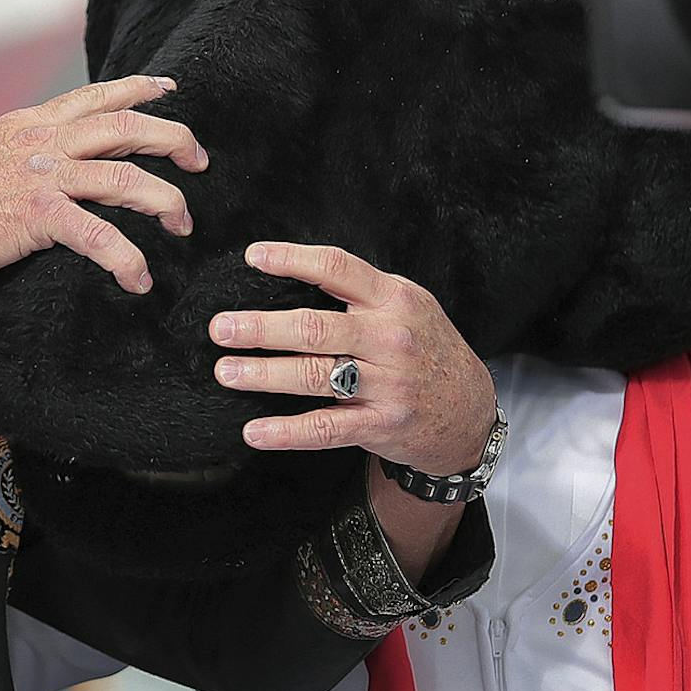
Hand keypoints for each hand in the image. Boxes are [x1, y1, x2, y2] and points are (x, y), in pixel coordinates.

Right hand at [0, 76, 206, 293]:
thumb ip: (26, 149)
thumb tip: (53, 157)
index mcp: (33, 124)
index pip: (98, 94)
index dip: (142, 88)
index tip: (171, 90)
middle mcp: (44, 141)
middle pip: (127, 125)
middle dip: (174, 140)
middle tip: (199, 161)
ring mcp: (43, 177)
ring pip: (126, 176)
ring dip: (166, 200)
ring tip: (182, 223)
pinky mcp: (37, 216)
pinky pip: (98, 236)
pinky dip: (127, 258)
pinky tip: (137, 278)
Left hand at [208, 243, 494, 471]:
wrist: (470, 410)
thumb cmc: (425, 348)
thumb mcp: (408, 305)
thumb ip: (361, 290)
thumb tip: (293, 272)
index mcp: (394, 299)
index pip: (337, 269)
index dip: (292, 259)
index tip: (251, 258)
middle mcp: (391, 338)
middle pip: (315, 328)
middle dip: (262, 328)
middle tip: (220, 328)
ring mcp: (388, 383)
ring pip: (314, 376)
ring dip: (264, 374)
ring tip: (225, 371)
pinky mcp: (381, 424)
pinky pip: (326, 428)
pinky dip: (287, 432)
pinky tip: (254, 431)